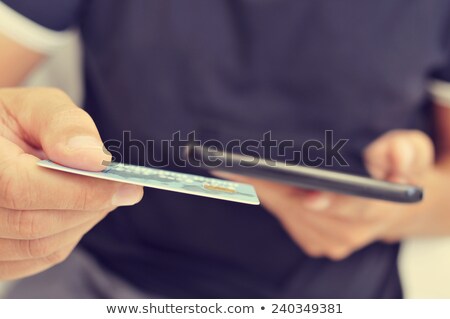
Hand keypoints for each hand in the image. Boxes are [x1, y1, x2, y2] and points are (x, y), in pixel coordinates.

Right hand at [0, 88, 142, 279]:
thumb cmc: (10, 122)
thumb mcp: (33, 107)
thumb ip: (63, 125)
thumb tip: (96, 160)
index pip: (22, 189)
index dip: (81, 192)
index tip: (130, 187)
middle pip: (34, 225)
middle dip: (90, 206)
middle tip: (122, 189)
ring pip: (40, 247)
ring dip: (83, 222)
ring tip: (99, 195)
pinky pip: (36, 259)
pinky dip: (67, 237)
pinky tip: (76, 211)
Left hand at [213, 130, 433, 259]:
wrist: (387, 200)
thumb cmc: (395, 170)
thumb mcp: (410, 150)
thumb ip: (405, 150)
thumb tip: (393, 157)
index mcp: (379, 208)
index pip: (353, 206)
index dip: (326, 200)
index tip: (303, 192)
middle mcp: (352, 232)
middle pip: (306, 209)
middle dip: (275, 186)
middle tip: (241, 164)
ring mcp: (331, 242)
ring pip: (290, 214)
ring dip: (265, 191)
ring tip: (239, 167)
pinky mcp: (315, 242)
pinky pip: (285, 219)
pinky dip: (270, 198)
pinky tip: (253, 181)